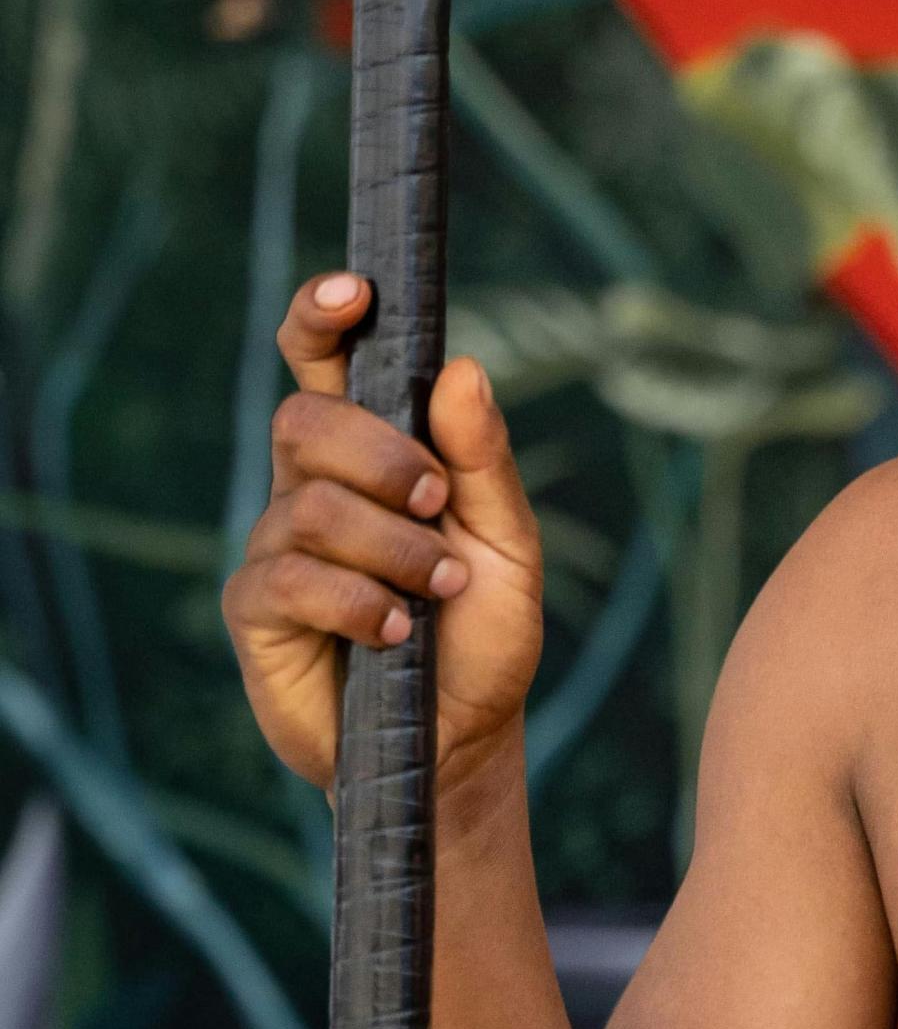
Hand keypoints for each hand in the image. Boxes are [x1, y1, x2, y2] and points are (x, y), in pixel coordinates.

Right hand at [220, 271, 544, 797]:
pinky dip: (357, 599)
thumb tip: (463, 368)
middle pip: (306, 419)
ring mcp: (278, 546)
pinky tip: (398, 629)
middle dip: (379, 452)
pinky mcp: (257, 611)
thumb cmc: (484, 632)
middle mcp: (313, 487)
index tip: (352, 292)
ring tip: (439, 587)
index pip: (324, 362)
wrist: (464, 736)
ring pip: (307, 503)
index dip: (321, 316)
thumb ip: (484, 460)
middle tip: (438, 501)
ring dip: (390, 543)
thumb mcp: (510, 543)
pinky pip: (289, 577)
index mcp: (372, 453)